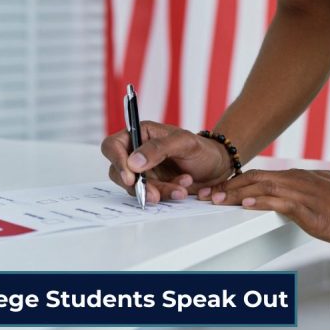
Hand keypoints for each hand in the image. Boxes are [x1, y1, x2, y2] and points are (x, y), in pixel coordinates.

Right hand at [101, 121, 231, 202]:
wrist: (216, 167)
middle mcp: (137, 152)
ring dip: (157, 191)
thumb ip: (158, 149)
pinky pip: (149, 195)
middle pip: (120, 172)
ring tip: (181, 189)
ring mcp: (144, 171)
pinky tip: (182, 190)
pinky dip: (165, 196)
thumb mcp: (184, 143)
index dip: (117, 161)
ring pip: (135, 187)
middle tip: (156, 194)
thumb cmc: (201, 149)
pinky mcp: (152, 186)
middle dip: (139, 185)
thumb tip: (134, 161)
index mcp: (140, 133)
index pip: (113, 145)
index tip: (131, 177)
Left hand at [197, 169, 329, 246]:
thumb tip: (288, 188)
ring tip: (216, 199)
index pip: (258, 176)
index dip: (234, 182)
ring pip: (262, 189)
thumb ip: (304, 186)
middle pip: (253, 179)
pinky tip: (247, 205)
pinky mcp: (309, 209)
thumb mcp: (323, 188)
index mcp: (297, 176)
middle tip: (205, 194)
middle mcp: (296, 180)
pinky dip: (261, 202)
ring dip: (236, 194)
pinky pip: (280, 203)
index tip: (215, 189)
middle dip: (226, 187)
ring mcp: (302, 193)